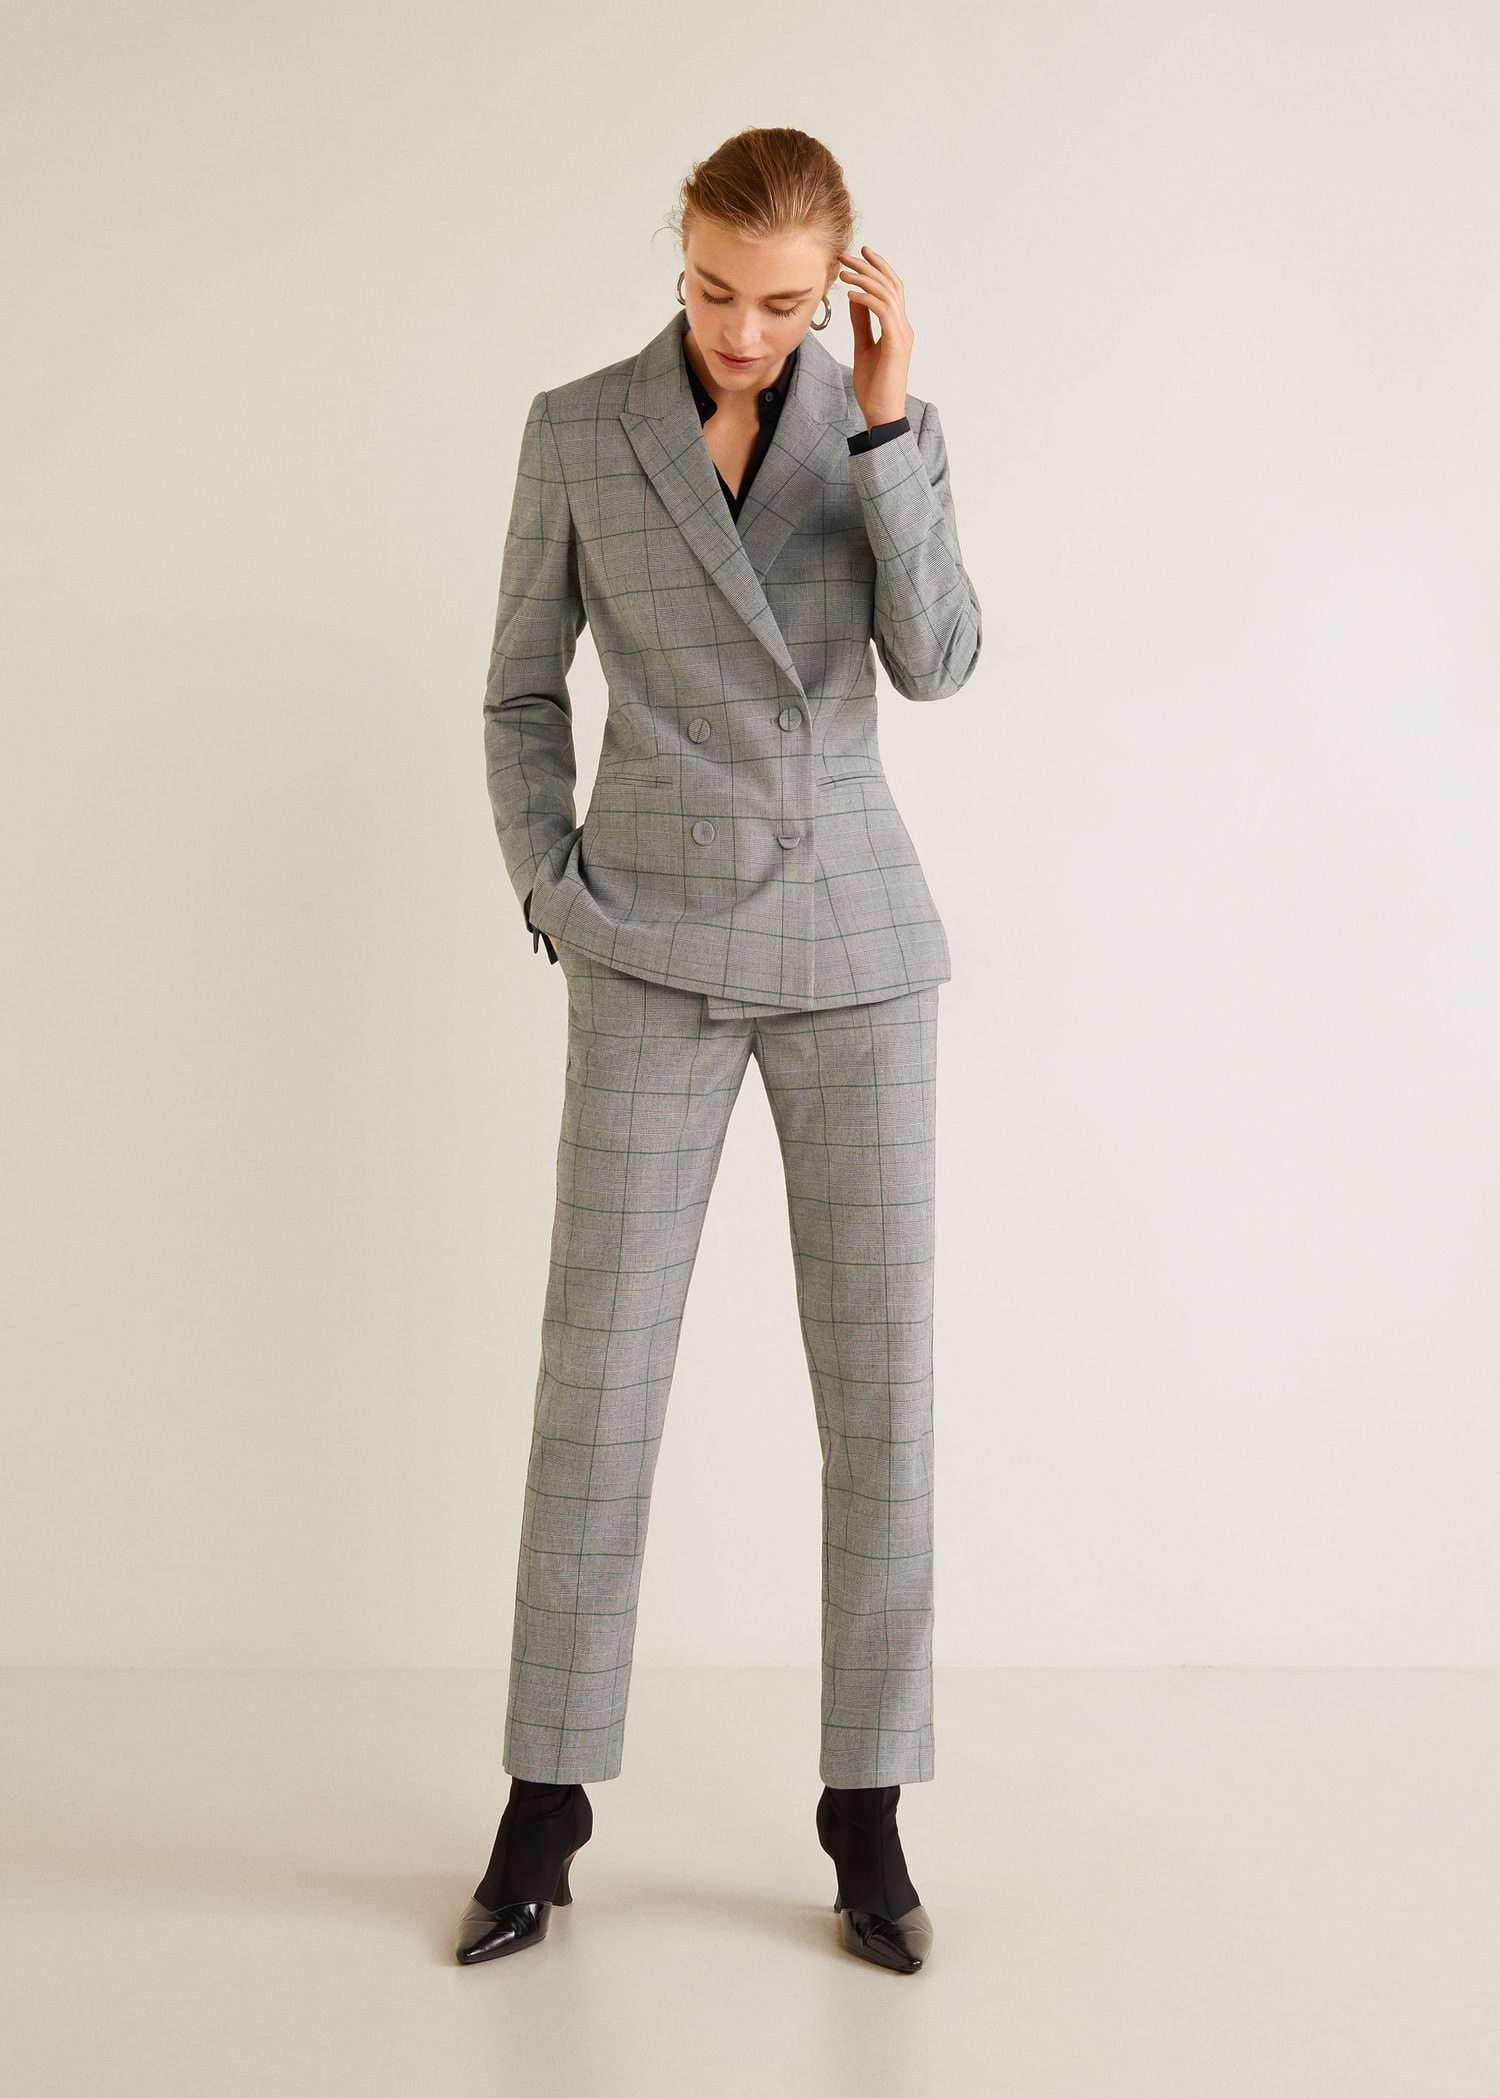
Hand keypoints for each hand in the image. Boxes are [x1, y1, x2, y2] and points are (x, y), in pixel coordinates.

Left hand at [837, 245, 913, 428]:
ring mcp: (901, 335)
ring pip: (887, 294)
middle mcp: (903, 327)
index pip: (891, 289)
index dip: (877, 268)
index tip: (860, 254)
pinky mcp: (895, 345)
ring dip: (864, 279)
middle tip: (847, 255)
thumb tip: (855, 299)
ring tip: (843, 274)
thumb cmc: (873, 387)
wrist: (882, 415)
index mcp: (897, 327)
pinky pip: (883, 312)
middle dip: (869, 266)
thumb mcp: (864, 347)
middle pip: (890, 285)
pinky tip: (850, 295)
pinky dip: (866, 299)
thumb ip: (862, 323)